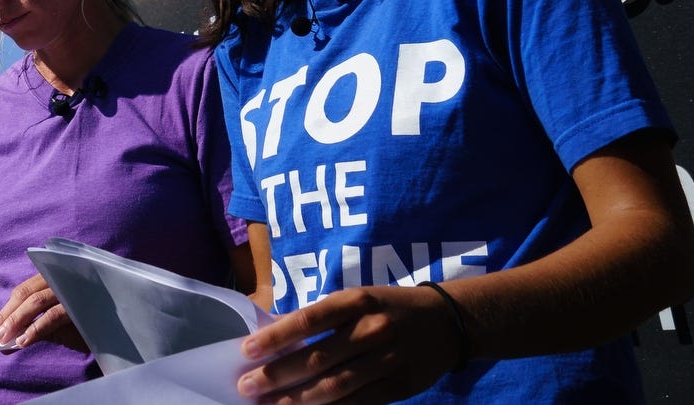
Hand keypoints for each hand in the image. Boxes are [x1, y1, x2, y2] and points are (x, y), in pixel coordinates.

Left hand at [0, 274, 84, 351]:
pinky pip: (53, 315)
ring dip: (17, 322)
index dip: (6, 310)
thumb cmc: (86, 323)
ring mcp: (71, 286)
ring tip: (4, 341)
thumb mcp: (58, 324)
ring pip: (36, 302)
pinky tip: (24, 341)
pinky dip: (36, 329)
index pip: (24, 291)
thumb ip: (36, 326)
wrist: (118, 327)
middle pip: (26, 295)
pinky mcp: (79, 302)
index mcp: (54, 275)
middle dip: (8, 317)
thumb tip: (8, 338)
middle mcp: (61, 275)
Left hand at [236, 285, 460, 403]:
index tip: (247, 350)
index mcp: (356, 301)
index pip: (307, 321)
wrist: (447, 321)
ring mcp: (388, 360)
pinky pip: (359, 403)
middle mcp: (371, 330)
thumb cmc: (387, 307)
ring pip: (336, 387)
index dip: (275, 337)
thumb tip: (275, 337)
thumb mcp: (356, 298)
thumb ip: (322, 318)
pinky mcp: (400, 386)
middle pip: (317, 359)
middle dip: (277, 375)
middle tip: (247, 386)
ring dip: (297, 399)